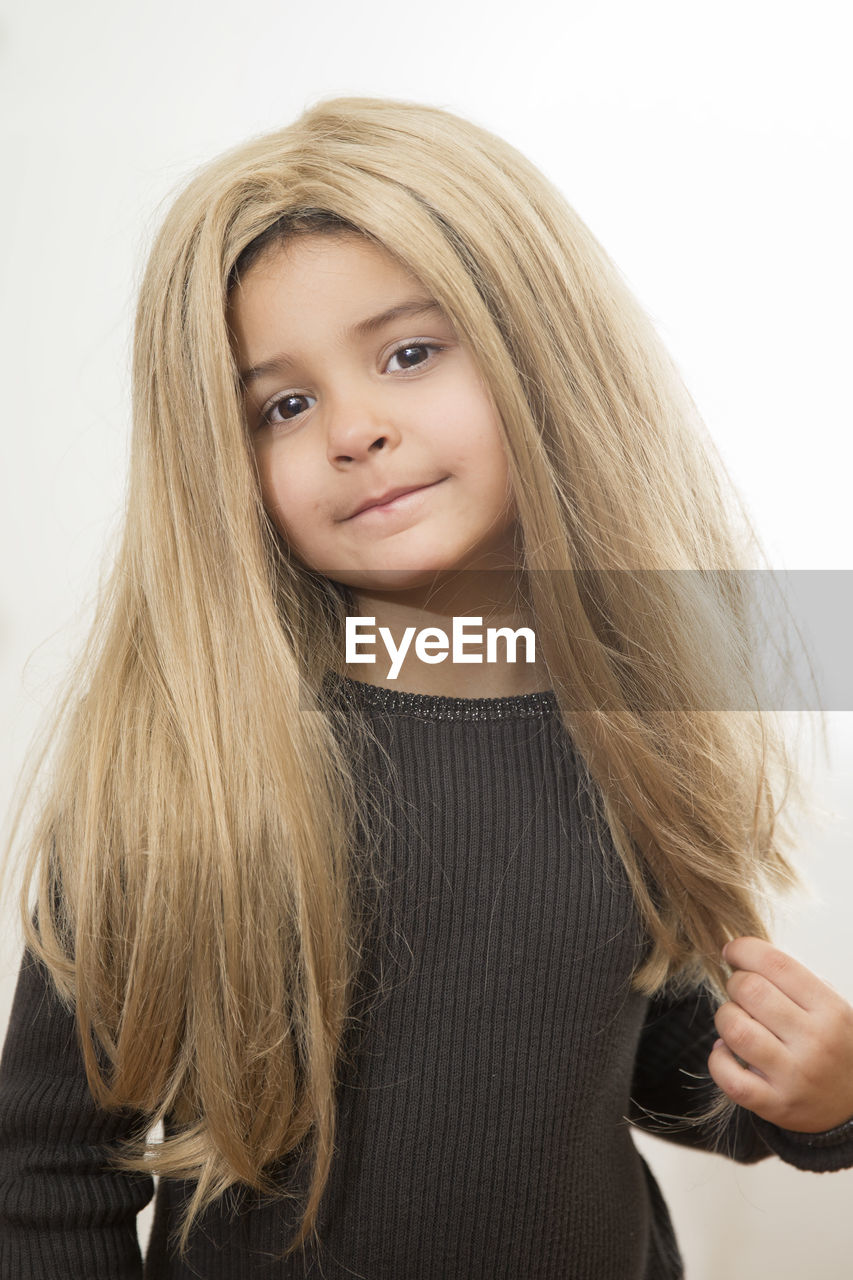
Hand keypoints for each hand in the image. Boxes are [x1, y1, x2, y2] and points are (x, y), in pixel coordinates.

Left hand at [708, 936, 852, 1132]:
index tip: (732, 951)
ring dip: (725, 1018)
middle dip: (734, 983)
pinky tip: (727, 1052)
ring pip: (734, 1028)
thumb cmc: (830, 1044)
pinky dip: (718, 1058)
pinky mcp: (775, 1104)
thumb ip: (791, 979)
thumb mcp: (827, 1006)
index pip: (776, 963)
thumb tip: (740, 954)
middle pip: (750, 990)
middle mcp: (815, 1041)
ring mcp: (794, 1075)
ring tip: (736, 1022)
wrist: (852, 1105)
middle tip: (740, 993)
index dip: (743, 949)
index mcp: (829, 1009)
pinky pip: (728, 1076)